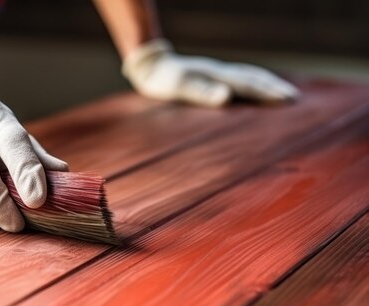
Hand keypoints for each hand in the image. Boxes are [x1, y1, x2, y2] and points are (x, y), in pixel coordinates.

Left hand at [122, 39, 298, 106]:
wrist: (150, 66)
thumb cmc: (163, 81)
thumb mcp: (179, 88)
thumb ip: (202, 92)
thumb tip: (226, 96)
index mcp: (218, 76)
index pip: (249, 85)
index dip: (269, 93)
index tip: (289, 100)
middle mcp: (221, 72)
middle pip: (254, 78)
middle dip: (274, 88)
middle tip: (294, 98)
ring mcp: (217, 72)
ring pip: (248, 76)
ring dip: (266, 84)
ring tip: (281, 92)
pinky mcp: (211, 76)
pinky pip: (238, 78)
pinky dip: (252, 82)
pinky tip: (253, 88)